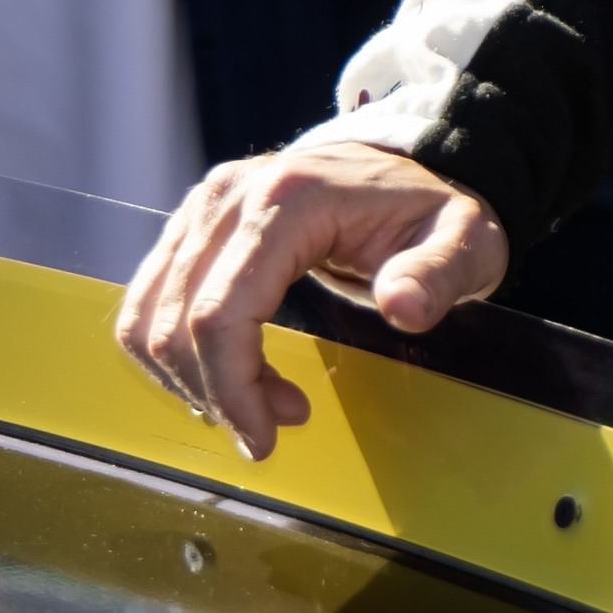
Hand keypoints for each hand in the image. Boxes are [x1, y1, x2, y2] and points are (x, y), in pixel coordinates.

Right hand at [114, 140, 510, 458]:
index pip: (223, 311)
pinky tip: (233, 374)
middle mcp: (230, 195)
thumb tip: (402, 306)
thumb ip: (437, 275)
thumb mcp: (463, 242)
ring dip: (191, 379)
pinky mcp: (190, 225)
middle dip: (216, 393)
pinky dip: (177, 354)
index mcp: (290, 198)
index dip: (231, 387)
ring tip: (259, 402)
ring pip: (149, 317)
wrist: (404, 171)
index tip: (263, 440)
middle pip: (178, 321)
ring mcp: (203, 206)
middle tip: (272, 428)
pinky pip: (151, 303)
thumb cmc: (431, 214)